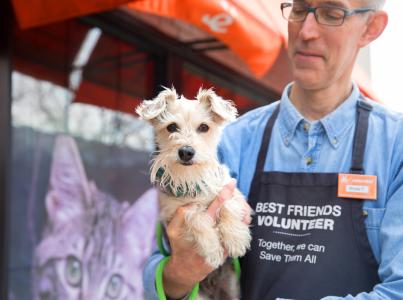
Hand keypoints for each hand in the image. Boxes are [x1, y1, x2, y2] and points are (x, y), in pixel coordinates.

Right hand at [162, 180, 236, 298]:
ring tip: (245, 207)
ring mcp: (220, 246)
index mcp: (200, 228)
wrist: (185, 271)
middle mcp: (213, 237)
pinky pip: (235, 239)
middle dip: (235, 203)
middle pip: (228, 216)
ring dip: (241, 216)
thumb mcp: (173, 231)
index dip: (223, 195)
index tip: (230, 183)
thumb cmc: (179, 247)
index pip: (215, 208)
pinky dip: (240, 229)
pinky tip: (243, 220)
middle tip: (239, 190)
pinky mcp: (225, 254)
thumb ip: (179, 216)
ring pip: (235, 228)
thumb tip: (192, 203)